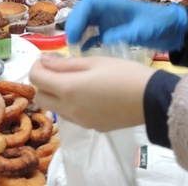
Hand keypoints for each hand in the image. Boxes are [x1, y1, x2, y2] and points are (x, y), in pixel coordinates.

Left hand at [30, 53, 153, 130]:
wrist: (151, 100)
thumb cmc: (124, 73)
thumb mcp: (94, 62)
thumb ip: (66, 64)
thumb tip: (44, 62)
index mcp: (68, 89)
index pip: (36, 79)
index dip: (37, 66)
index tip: (48, 59)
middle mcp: (69, 109)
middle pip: (41, 97)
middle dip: (43, 82)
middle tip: (58, 69)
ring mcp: (80, 121)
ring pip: (55, 109)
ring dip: (56, 94)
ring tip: (75, 80)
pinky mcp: (92, 127)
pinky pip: (72, 115)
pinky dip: (71, 104)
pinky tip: (89, 94)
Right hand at [65, 0, 187, 51]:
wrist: (174, 30)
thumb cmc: (161, 24)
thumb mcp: (145, 29)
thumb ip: (127, 33)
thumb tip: (105, 39)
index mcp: (115, 4)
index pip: (90, 3)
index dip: (78, 16)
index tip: (74, 33)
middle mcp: (109, 10)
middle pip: (84, 12)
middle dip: (75, 24)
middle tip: (71, 41)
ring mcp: (111, 20)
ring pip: (87, 22)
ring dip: (79, 32)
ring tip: (75, 46)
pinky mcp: (114, 31)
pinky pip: (95, 33)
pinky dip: (88, 40)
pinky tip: (84, 50)